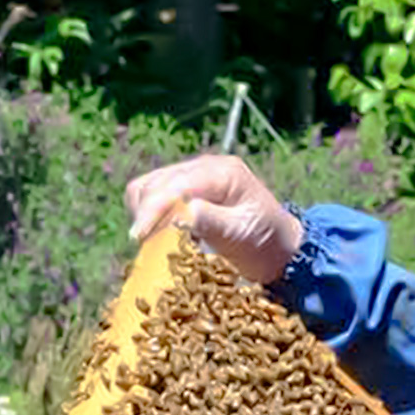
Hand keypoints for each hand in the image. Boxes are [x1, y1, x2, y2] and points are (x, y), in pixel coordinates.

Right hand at [124, 155, 303, 283]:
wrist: (276, 245)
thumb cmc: (263, 242)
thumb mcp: (242, 234)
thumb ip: (212, 222)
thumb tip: (180, 214)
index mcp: (224, 173)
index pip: (176, 185)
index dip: (152, 210)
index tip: (138, 238)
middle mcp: (205, 166)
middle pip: (156, 183)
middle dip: (145, 214)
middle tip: (144, 247)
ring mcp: (192, 174)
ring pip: (147, 185)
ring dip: (143, 213)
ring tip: (150, 241)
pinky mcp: (183, 188)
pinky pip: (150, 193)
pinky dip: (146, 213)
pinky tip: (156, 232)